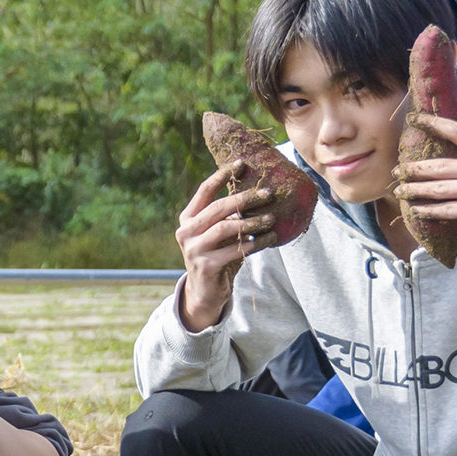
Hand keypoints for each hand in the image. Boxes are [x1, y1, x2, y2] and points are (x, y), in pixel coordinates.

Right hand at [175, 161, 285, 330]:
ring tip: (271, 218)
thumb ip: (229, 215)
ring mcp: (193, 250)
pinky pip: (234, 250)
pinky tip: (268, 239)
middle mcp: (185, 232)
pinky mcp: (205, 266)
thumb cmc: (217, 255)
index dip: (222, 175)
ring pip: (226, 228)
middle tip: (267, 193)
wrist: (205, 292)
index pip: (204, 191)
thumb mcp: (219, 232)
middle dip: (244, 198)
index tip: (241, 163)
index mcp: (187, 218)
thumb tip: (258, 189)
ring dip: (252, 221)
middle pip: (217, 208)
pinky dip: (254, 243)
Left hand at [393, 113, 456, 259]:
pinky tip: (417, 209)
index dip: (435, 124)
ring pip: (439, 189)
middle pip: (441, 165)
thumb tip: (451, 157)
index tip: (416, 119)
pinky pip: (447, 209)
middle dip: (415, 169)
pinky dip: (429, 210)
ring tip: (400, 190)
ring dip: (416, 190)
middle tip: (397, 170)